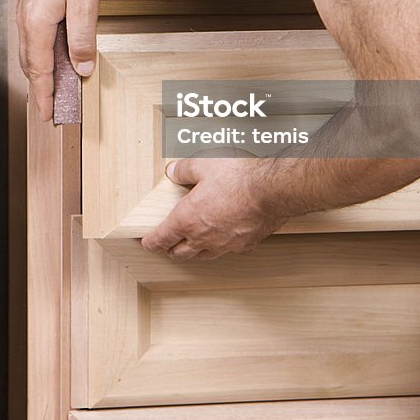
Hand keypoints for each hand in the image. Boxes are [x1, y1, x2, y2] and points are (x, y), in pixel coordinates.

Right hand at [16, 0, 100, 120]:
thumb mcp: (86, 3)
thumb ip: (83, 38)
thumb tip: (82, 68)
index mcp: (37, 25)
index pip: (40, 71)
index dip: (44, 96)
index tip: (47, 116)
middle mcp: (26, 21)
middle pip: (31, 65)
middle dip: (39, 89)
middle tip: (48, 110)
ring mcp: (26, 12)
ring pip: (31, 51)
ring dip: (39, 72)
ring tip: (49, 89)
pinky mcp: (31, 3)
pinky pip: (33, 38)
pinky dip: (40, 54)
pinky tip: (51, 55)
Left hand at [141, 157, 288, 259]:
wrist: (272, 190)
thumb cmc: (239, 177)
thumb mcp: (203, 164)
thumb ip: (184, 170)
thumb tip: (173, 172)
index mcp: (188, 219)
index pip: (162, 238)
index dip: (151, 242)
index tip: (147, 242)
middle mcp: (204, 237)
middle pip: (180, 253)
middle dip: (169, 249)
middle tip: (166, 245)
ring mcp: (225, 244)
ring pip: (203, 255)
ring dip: (193, 251)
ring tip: (190, 246)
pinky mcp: (244, 244)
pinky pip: (226, 250)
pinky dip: (218, 246)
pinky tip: (221, 238)